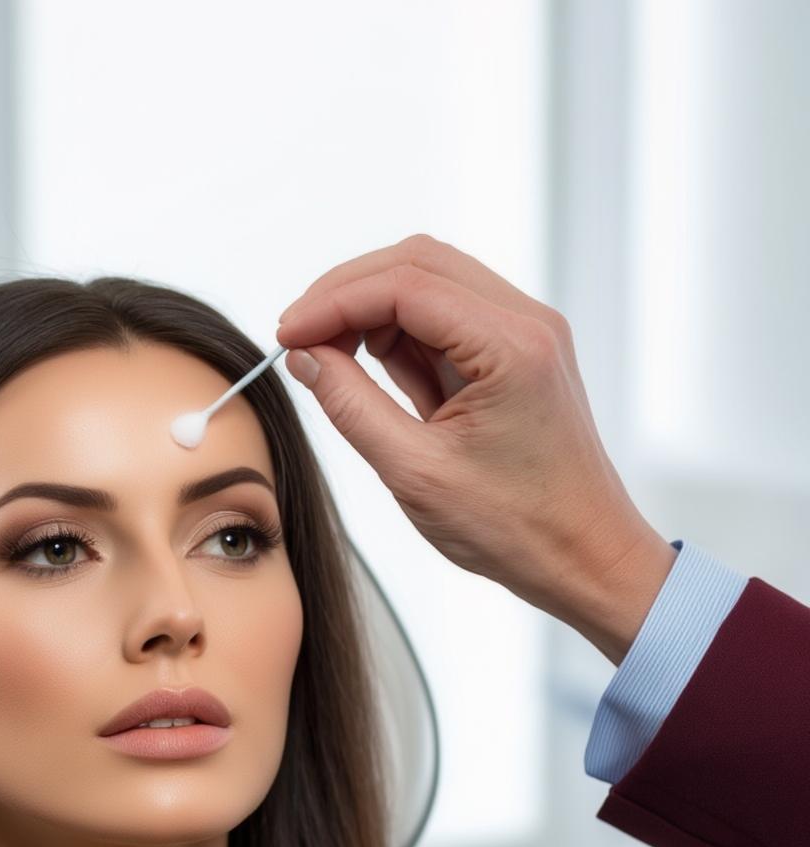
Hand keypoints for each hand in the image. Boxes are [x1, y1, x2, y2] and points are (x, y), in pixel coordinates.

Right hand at [275, 235, 677, 665]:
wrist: (586, 556)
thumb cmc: (516, 530)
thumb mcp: (415, 473)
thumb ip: (352, 406)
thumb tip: (304, 357)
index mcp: (511, 346)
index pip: (405, 284)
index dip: (333, 303)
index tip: (286, 333)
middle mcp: (526, 322)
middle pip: (417, 264)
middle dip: (347, 294)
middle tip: (298, 338)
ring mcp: (525, 333)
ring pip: (430, 284)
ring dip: (372, 313)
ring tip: (328, 360)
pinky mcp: (516, 353)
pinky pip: (446, 320)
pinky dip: (401, 336)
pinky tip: (371, 371)